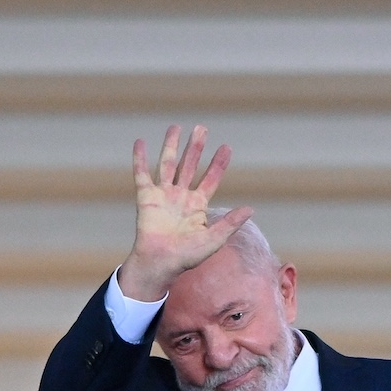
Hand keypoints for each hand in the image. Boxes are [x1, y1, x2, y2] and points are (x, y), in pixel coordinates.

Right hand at [115, 124, 252, 300]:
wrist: (161, 263)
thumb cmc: (187, 257)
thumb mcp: (214, 240)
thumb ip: (230, 223)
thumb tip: (251, 209)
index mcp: (198, 206)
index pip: (211, 179)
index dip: (219, 164)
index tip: (226, 147)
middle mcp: (181, 197)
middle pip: (190, 166)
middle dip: (196, 147)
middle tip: (202, 128)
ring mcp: (163, 195)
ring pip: (168, 164)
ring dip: (171, 146)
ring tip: (176, 127)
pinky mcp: (146, 197)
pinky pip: (142, 174)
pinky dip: (140, 158)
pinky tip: (140, 142)